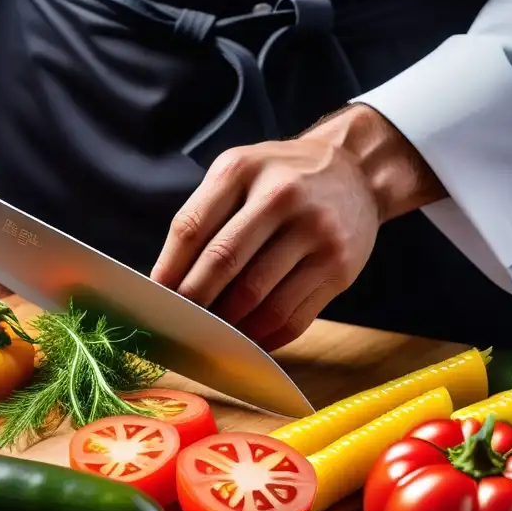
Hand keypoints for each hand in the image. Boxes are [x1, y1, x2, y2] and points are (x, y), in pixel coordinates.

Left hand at [151, 105, 446, 349]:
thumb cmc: (281, 177)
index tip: (155, 297)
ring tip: (209, 335)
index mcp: (242, 170)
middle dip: (193, 301)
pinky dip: (263, 337)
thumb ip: (204, 215)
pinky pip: (293, 317)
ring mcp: (316, 233)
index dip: (168, 269)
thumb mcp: (238, 172)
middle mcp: (282, 197)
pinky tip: (246, 340)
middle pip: (223, 263)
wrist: (356, 171)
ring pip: (258, 298)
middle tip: (177, 323)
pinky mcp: (340, 268)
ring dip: (227, 325)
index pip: (192, 228)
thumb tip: (168, 280)